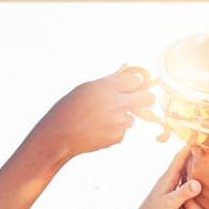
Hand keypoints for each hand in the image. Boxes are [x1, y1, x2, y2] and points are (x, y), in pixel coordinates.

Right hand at [32, 68, 155, 159]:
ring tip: (101, 120)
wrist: (59, 135)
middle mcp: (116, 102)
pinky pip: (123, 131)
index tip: (133, 87)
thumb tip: (125, 72)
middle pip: (148, 97)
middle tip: (138, 102)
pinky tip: (98, 130)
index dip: (136, 83)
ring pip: (133, 117)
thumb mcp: (86, 89)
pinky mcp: (118, 136)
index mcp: (107, 86)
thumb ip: (108, 82)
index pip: (137, 79)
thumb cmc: (69, 109)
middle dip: (145, 99)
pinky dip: (114, 131)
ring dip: (123, 118)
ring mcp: (119, 121)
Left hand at [129, 147, 201, 208]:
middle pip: (182, 160)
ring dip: (193, 162)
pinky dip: (190, 175)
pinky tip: (196, 178)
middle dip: (194, 152)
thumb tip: (198, 183)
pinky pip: (182, 179)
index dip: (190, 146)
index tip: (202, 137)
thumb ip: (183, 193)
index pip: (180, 157)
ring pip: (183, 170)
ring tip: (205, 158)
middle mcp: (167, 179)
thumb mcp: (170, 204)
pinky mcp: (169, 193)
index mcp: (168, 178)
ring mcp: (168, 185)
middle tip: (208, 144)